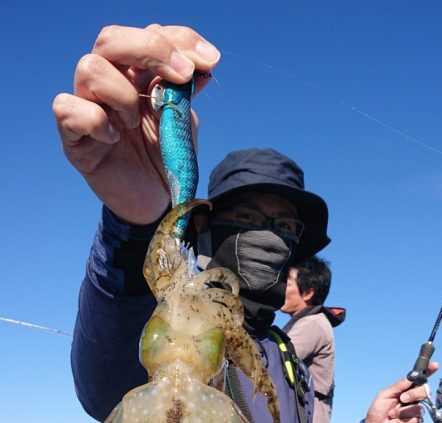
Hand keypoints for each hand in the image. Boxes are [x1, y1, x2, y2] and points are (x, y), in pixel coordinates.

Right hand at [52, 24, 219, 222]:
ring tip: (135, 123)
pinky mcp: (74, 139)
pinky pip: (66, 108)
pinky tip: (113, 138)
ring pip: (89, 68)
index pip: (148, 34)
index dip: (179, 39)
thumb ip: (185, 93)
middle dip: (151, 50)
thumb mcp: (181, 122)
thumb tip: (203, 67)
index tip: (210, 61)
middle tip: (181, 75)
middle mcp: (108, 84)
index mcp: (135, 75)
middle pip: (110, 39)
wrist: (157, 204)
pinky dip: (94, 119)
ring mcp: (88, 109)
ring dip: (122, 94)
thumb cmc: (166, 160)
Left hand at [365, 362, 438, 422]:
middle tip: (402, 398)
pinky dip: (401, 422)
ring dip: (401, 412)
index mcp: (405, 391)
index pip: (419, 380)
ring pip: (418, 408)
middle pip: (424, 392)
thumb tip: (409, 378)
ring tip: (391, 415)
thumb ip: (397, 386)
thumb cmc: (377, 411)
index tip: (434, 365)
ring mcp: (415, 412)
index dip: (428, 372)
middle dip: (413, 394)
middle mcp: (413, 400)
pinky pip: (414, 421)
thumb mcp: (383, 395)